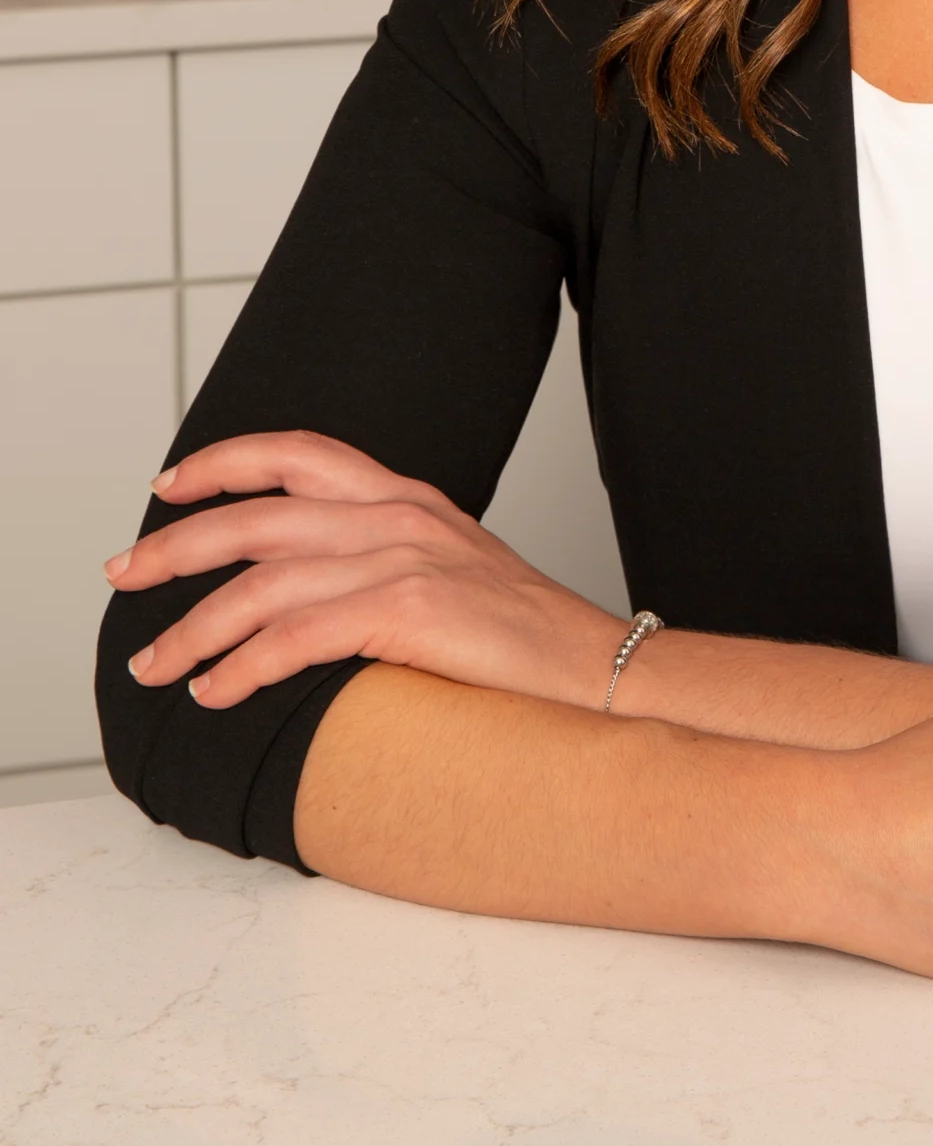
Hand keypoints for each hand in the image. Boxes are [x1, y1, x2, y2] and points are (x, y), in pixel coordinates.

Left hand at [105, 431, 626, 710]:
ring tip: (155, 664)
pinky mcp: (407, 610)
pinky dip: (240, 668)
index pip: (299, 454)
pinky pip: (294, 637)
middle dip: (175, 545)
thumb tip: (300, 595)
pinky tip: (214, 691)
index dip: (226, 462)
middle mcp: (398, 514)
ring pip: (261, 583)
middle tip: (123, 574)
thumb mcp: (449, 573)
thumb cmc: (523, 640)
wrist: (596, 672)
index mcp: (407, 497)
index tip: (170, 486)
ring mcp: (403, 558)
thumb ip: (381, 563)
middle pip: (258, 516)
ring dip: (191, 628)